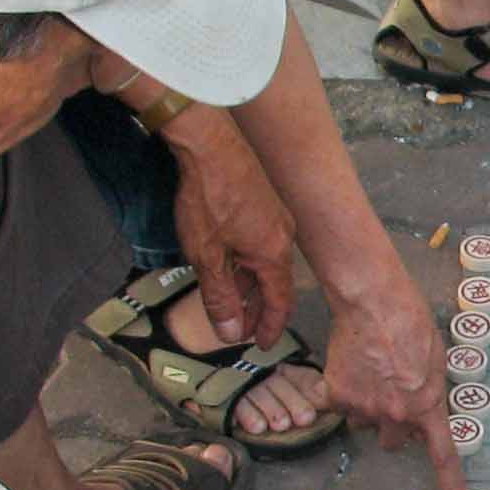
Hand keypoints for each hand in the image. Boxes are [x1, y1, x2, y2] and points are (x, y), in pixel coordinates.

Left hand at [165, 111, 297, 349]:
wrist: (208, 143)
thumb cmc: (208, 198)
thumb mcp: (207, 255)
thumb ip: (219, 297)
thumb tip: (231, 333)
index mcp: (273, 254)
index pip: (280, 302)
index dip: (270, 327)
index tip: (262, 346)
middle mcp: (282, 236)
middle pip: (274, 284)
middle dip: (257, 310)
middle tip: (241, 330)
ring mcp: (274, 217)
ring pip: (265, 263)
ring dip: (249, 286)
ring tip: (230, 302)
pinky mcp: (263, 202)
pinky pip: (260, 244)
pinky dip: (246, 263)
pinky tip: (227, 265)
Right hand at [321, 268, 467, 489]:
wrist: (372, 301)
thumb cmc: (410, 321)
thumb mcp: (435, 359)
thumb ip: (429, 392)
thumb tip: (420, 410)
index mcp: (428, 405)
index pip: (443, 455)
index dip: (453, 486)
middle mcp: (396, 414)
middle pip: (393, 440)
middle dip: (392, 424)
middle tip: (389, 391)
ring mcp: (365, 408)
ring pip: (364, 423)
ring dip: (366, 406)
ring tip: (369, 370)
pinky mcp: (337, 396)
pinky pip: (339, 405)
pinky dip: (342, 391)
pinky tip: (350, 365)